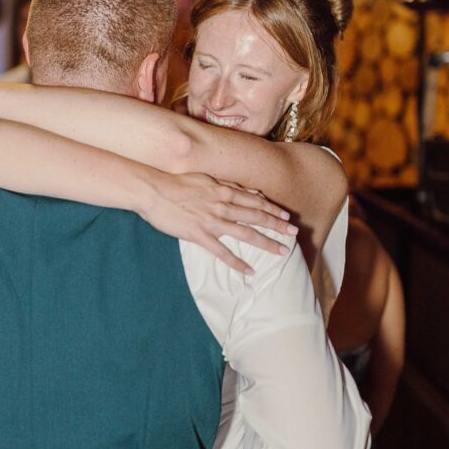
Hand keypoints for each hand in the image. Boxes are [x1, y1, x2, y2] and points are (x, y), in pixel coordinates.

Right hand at [141, 172, 296, 274]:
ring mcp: (212, 221)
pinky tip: (249, 271)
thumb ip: (226, 185)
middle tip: (294, 234)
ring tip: (281, 252)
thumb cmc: (177, 183)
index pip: (255, 201)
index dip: (273, 209)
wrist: (153, 190)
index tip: (287, 217)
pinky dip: (237, 262)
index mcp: (224, 191)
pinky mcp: (199, 235)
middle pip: (256, 217)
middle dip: (277, 225)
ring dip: (266, 243)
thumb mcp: (205, 178)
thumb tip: (246, 191)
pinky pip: (222, 252)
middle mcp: (222, 206)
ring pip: (246, 233)